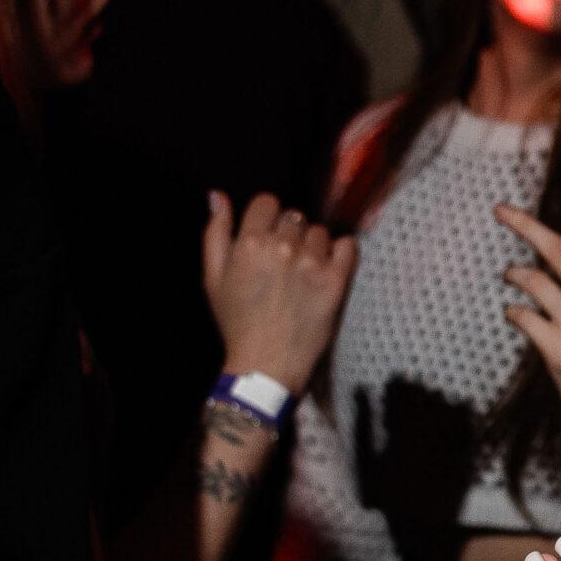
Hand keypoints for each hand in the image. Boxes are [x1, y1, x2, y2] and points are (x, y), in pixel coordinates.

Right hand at [203, 189, 357, 392]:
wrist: (266, 364)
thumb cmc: (237, 322)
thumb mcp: (213, 277)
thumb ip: (215, 232)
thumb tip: (218, 195)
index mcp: (250, 242)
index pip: (267, 201)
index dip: (267, 218)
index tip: (267, 238)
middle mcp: (283, 247)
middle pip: (294, 216)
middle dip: (289, 234)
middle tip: (284, 264)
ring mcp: (312, 263)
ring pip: (320, 232)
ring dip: (314, 246)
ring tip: (304, 274)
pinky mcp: (337, 281)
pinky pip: (348, 246)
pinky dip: (341, 253)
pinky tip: (328, 270)